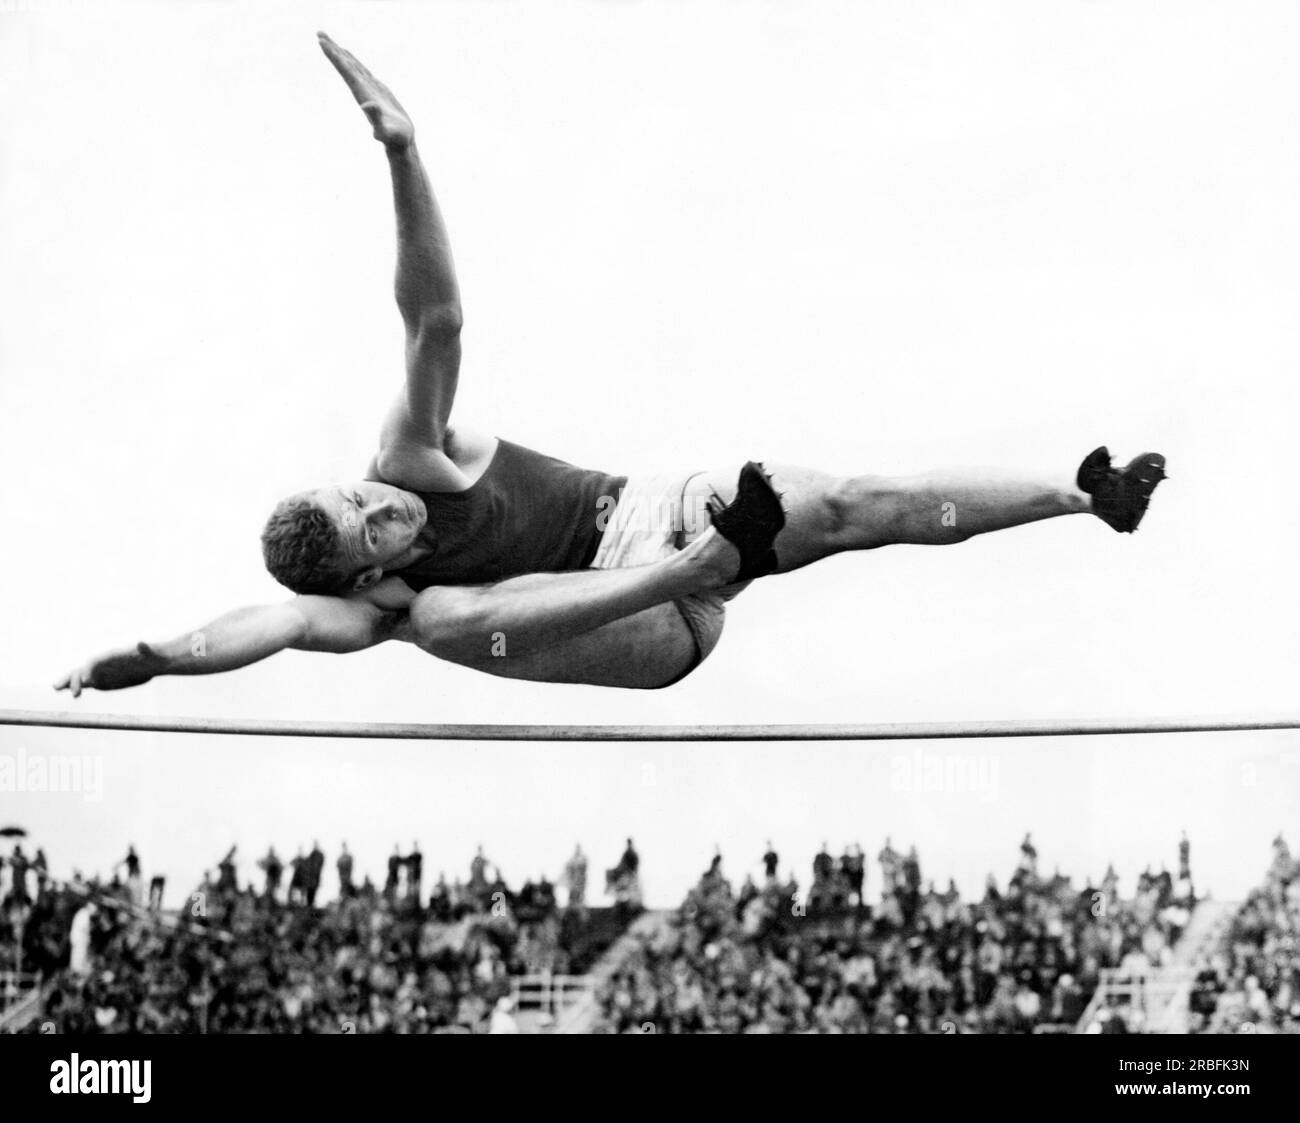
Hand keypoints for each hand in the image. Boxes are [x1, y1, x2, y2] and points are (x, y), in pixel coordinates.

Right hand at [54, 643, 167, 697]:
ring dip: (69, 682)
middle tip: (59, 688)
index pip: (95, 662)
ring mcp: (102, 672)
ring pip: (81, 676)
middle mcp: (104, 664)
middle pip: (84, 669)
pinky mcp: (103, 680)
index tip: (84, 680)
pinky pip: (87, 683)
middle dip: (72, 677)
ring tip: (56, 687)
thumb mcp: (151, 653)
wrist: (154, 660)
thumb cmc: (152, 656)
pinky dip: (78, 686)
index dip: (88, 669)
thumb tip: (141, 642)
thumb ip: (144, 649)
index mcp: (112, 656)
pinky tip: (70, 692)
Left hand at [317, 31, 414, 148]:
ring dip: (342, 55)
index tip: (322, 42)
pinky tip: (350, 59)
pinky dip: (355, 64)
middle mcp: (363, 91)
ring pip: (353, 68)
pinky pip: (364, 73)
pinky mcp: (378, 92)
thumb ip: (376, 119)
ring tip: (331, 42)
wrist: (401, 145)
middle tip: (319, 33)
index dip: (334, 56)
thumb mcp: (386, 130)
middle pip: (345, 67)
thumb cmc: (395, 140)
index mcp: (362, 95)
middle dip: (333, 50)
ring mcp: (370, 91)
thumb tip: (366, 106)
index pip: (345, 71)